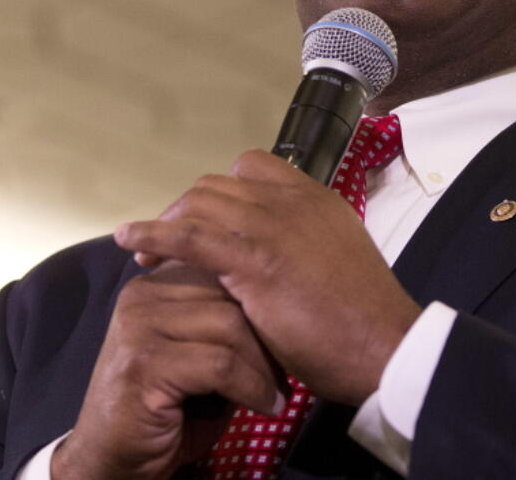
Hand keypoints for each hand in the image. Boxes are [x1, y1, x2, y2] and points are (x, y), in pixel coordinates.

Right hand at [52, 261, 283, 479]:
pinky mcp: (144, 365)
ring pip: (230, 326)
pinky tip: (265, 406)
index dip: (260, 304)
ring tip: (277, 393)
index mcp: (153, 285)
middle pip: (230, 295)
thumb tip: (278, 310)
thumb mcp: (195, 354)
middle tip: (285, 373)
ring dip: (264, 367)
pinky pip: (220, 365)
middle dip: (267, 336)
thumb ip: (222, 325)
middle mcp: (141, 296)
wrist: (110, 459)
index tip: (283, 339)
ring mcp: (138, 328)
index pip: (223, 270)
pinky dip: (252, 388)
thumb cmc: (165, 410)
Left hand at [116, 150, 422, 405]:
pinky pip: (190, 236)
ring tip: (145, 251)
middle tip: (169, 243)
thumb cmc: (366, 320)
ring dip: (166, 223)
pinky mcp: (254, 260)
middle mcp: (291, 202)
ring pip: (200, 203)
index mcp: (315, 199)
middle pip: (217, 185)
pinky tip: (130, 242)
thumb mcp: (337, 262)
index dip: (220, 192)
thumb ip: (304, 247)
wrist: (385, 346)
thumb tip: (274, 260)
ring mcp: (272, 226)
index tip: (206, 220)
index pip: (252, 168)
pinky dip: (153, 235)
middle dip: (185, 210)